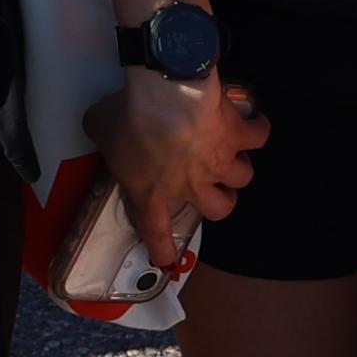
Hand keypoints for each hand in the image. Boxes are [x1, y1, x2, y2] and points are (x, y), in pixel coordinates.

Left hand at [86, 65, 263, 275]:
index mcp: (150, 189)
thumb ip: (100, 131)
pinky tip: (253, 123)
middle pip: (220, 208)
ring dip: (238, 167)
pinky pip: (257, 137)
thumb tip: (100, 123)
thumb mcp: (98, 126)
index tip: (166, 259)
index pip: (155, 229)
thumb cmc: (129, 117)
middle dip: (222, 200)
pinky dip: (256, 130)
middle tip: (217, 188)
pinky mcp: (238, 135)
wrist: (168, 97)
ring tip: (233, 154)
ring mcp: (219, 161)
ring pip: (242, 177)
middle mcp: (191, 183)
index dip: (162, 247)